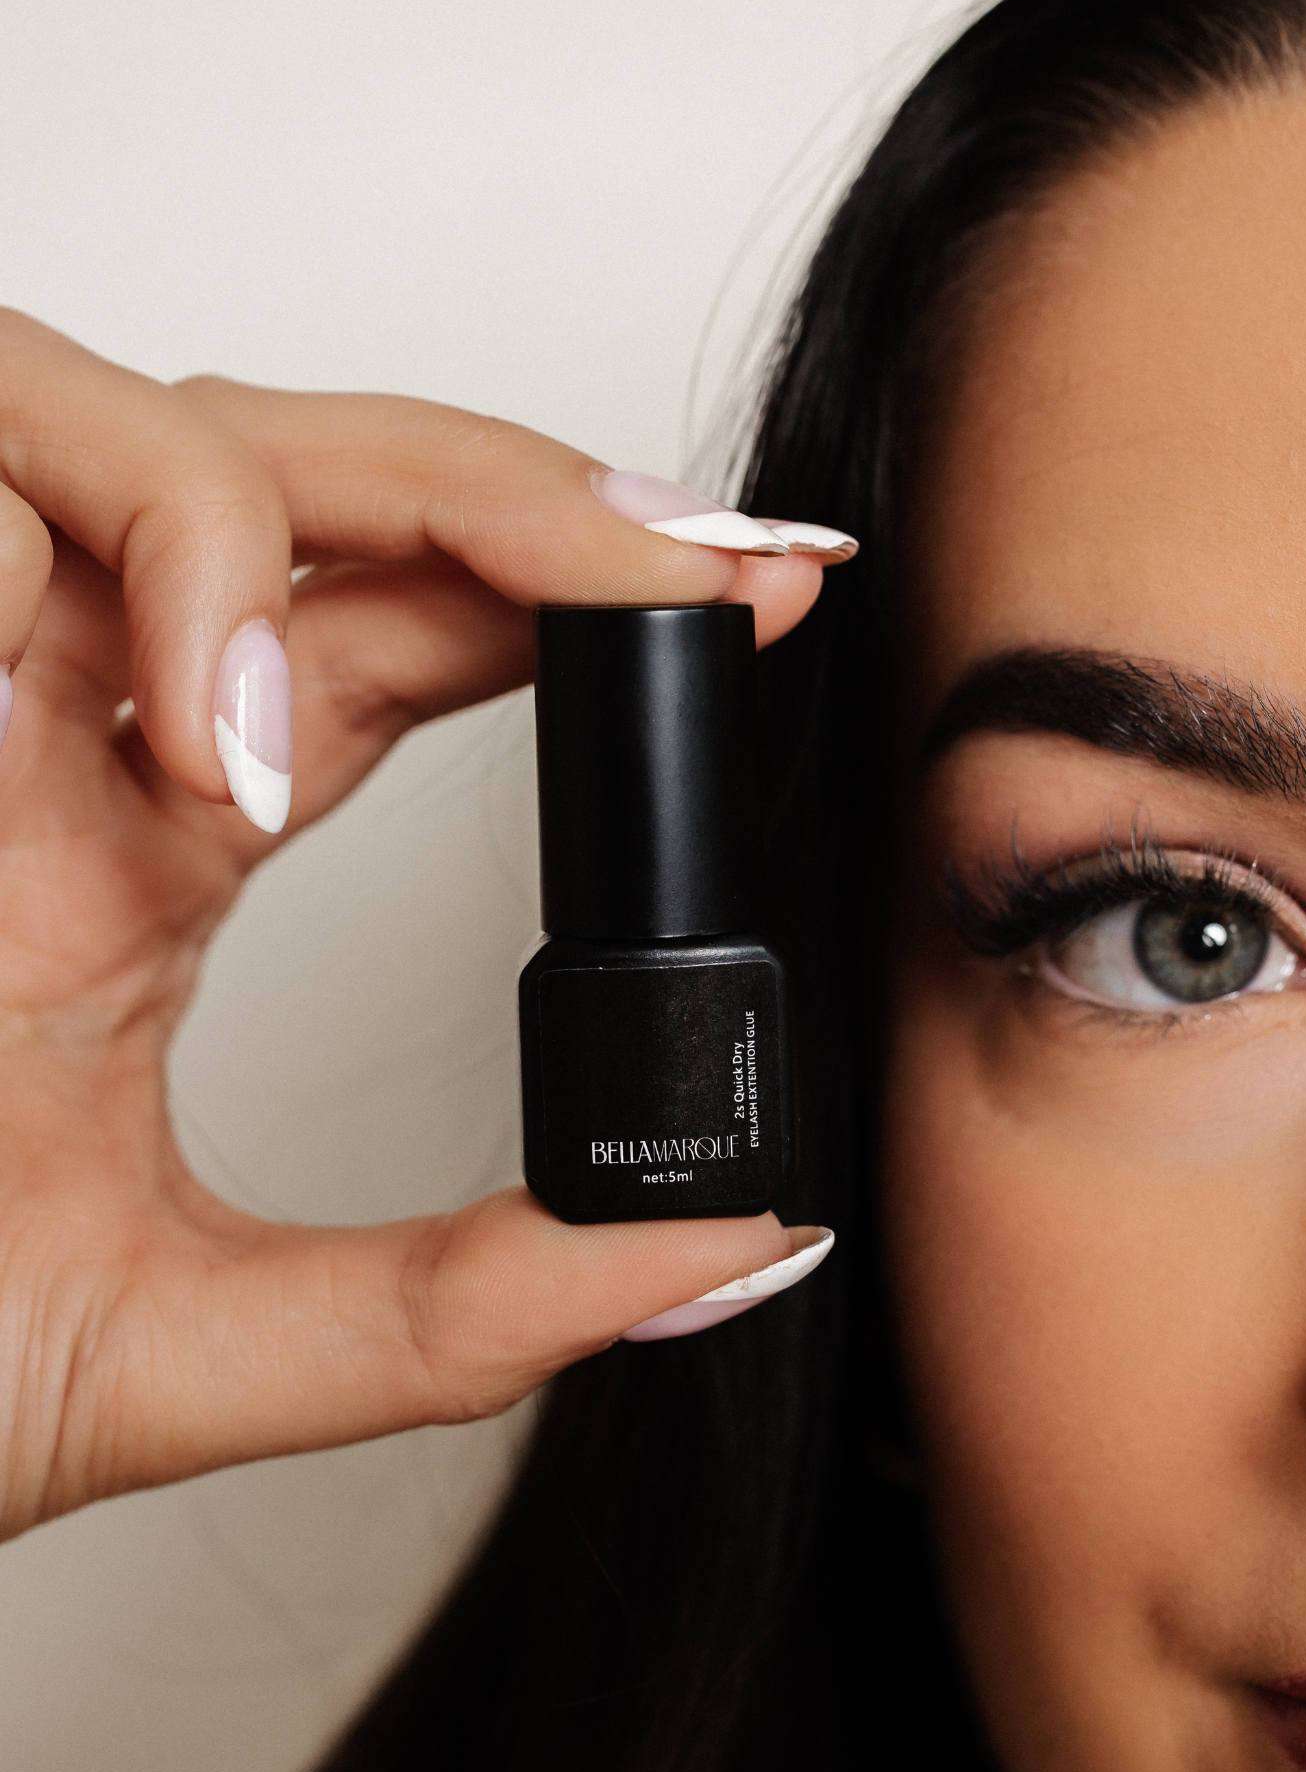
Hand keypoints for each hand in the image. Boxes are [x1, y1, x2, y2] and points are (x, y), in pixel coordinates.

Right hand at [0, 310, 840, 1539]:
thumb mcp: (194, 1347)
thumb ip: (463, 1307)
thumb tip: (724, 1254)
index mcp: (146, 849)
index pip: (400, 641)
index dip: (582, 591)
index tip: (769, 599)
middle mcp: (56, 729)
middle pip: (317, 486)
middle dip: (519, 495)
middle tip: (713, 567)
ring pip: (146, 425)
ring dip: (286, 530)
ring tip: (319, 754)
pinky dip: (115, 552)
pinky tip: (196, 743)